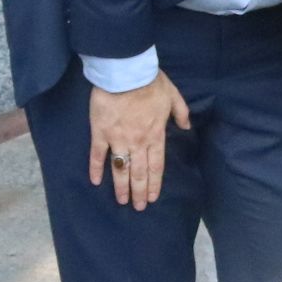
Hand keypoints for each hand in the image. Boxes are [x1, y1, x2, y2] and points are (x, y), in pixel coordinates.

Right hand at [88, 75, 191, 207]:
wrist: (126, 73)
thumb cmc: (151, 82)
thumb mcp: (173, 96)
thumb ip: (181, 112)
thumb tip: (186, 126)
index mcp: (156, 135)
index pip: (156, 166)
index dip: (154, 184)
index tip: (153, 198)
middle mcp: (138, 142)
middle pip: (139, 173)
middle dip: (139, 192)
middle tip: (138, 207)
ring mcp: (118, 139)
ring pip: (121, 169)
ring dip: (121, 187)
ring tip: (121, 201)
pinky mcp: (100, 133)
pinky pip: (97, 155)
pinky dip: (96, 169)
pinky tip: (95, 182)